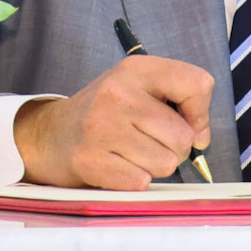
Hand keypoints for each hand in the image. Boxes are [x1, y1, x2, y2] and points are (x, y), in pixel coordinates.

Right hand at [14, 57, 212, 190]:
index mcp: (136, 69)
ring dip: (155, 165)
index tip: (187, 122)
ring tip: (131, 153)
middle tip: (150, 142)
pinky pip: (141, 181)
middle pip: (183, 136)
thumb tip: (201, 137)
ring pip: (166, 163)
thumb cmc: (105, 113)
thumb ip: (180, 101)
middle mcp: (118, 94)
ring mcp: (101, 127)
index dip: (200, 112)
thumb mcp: (139, 88)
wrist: (49, 135)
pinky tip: (116, 165)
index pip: (197, 84)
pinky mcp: (89, 161)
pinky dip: (134, 179)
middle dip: (175, 148)